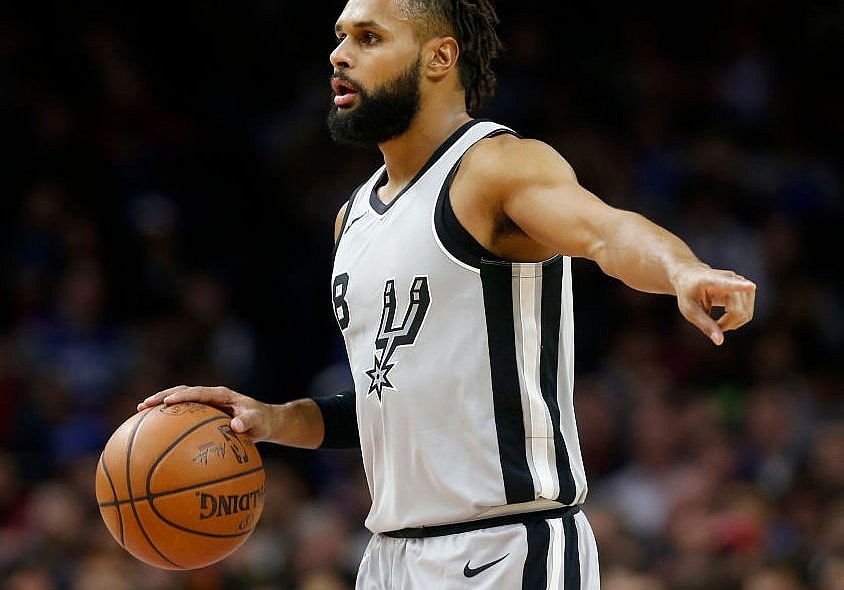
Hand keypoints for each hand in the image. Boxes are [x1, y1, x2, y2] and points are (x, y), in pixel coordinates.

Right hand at [137, 385, 274, 441]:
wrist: (264, 421)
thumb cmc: (262, 421)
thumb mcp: (259, 422)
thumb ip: (249, 422)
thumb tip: (236, 426)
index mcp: (221, 394)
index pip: (198, 392)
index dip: (183, 396)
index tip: (168, 402)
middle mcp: (210, 396)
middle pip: (182, 392)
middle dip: (162, 397)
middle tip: (142, 405)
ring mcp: (205, 404)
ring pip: (179, 400)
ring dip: (160, 404)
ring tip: (138, 412)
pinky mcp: (203, 413)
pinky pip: (182, 415)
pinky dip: (167, 419)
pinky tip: (152, 432)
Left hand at [673, 264, 755, 344]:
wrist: (691, 277)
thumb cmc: (688, 293)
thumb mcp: (689, 309)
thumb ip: (704, 324)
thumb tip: (720, 341)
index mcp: (713, 281)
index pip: (729, 284)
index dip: (740, 287)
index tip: (750, 286)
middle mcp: (732, 279)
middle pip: (739, 311)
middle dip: (726, 324)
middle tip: (711, 325)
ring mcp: (743, 284)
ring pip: (745, 314)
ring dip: (731, 324)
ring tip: (716, 321)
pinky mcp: (748, 291)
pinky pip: (747, 314)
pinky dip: (736, 321)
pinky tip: (724, 318)